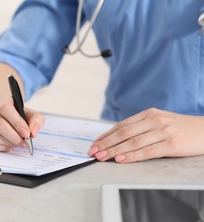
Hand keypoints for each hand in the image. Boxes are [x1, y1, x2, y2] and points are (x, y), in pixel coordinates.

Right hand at [0, 94, 44, 151]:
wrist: (3, 112)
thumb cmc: (17, 113)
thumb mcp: (30, 113)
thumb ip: (36, 121)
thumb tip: (33, 133)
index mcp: (1, 98)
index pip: (5, 109)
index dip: (17, 123)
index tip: (26, 134)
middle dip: (13, 136)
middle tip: (24, 142)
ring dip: (8, 143)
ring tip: (17, 143)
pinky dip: (2, 147)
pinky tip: (10, 145)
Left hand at [88, 108, 203, 162]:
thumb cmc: (180, 128)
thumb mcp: (159, 122)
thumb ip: (140, 127)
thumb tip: (117, 139)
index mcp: (148, 114)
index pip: (121, 126)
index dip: (106, 136)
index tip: (94, 144)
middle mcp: (153, 120)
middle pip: (123, 133)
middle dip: (105, 144)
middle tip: (93, 152)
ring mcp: (162, 131)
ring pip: (132, 142)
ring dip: (114, 151)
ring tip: (102, 157)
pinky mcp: (171, 144)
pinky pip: (147, 151)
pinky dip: (131, 155)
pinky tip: (120, 159)